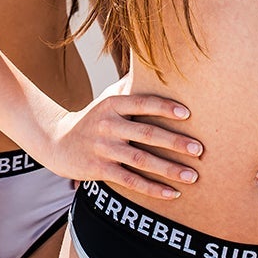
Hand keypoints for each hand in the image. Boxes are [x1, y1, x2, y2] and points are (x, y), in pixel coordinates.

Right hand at [42, 85, 202, 200]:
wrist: (57, 142)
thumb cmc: (93, 118)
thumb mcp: (107, 99)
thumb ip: (129, 87)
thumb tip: (155, 64)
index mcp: (112, 104)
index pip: (141, 102)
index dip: (164, 107)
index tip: (188, 113)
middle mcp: (108, 125)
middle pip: (146, 133)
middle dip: (175, 142)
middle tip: (200, 149)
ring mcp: (103, 149)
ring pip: (141, 160)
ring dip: (169, 169)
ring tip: (193, 176)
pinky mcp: (100, 170)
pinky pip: (130, 181)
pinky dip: (153, 189)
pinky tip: (173, 194)